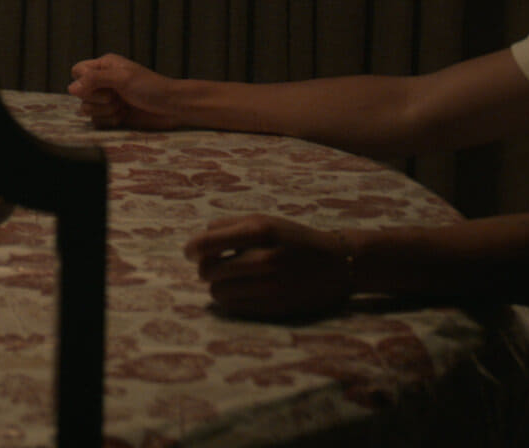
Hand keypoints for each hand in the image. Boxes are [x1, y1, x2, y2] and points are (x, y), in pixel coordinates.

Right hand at [67, 53, 186, 129]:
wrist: (172, 107)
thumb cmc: (151, 87)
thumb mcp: (122, 78)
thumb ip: (95, 80)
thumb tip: (71, 89)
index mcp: (104, 66)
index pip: (77, 71)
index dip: (83, 82)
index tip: (100, 86)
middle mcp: (103, 82)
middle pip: (79, 94)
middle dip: (98, 99)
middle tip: (117, 97)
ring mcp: (107, 100)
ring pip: (87, 109)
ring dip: (105, 111)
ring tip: (123, 107)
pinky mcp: (112, 116)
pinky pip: (97, 122)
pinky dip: (110, 121)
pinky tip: (124, 116)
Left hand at [185, 215, 354, 318]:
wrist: (337, 263)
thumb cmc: (293, 238)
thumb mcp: (264, 220)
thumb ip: (228, 226)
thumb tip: (196, 243)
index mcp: (260, 231)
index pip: (207, 243)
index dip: (191, 249)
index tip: (190, 252)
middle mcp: (264, 259)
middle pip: (208, 271)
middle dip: (206, 268)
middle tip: (214, 265)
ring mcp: (270, 286)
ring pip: (218, 292)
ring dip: (218, 285)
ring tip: (230, 278)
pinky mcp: (275, 307)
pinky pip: (234, 307)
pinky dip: (231, 299)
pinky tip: (241, 290)